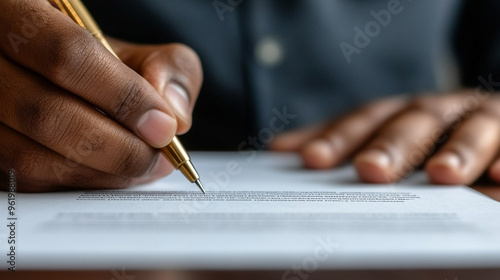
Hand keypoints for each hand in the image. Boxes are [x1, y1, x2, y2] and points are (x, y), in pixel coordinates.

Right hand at [0, 0, 201, 190]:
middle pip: (44, 114)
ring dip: (97, 172)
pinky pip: (25, 180)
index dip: (123, 97)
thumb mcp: (134, 52)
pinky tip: (108, 175)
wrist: (56, 81)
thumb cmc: (96, 66)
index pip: (68, 56)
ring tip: (139, 168)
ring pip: (29, 156)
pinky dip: (76, 184)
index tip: (163, 125)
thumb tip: (174, 116)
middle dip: (115, 146)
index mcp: (19, 14)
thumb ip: (167, 69)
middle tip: (155, 156)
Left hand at [270, 91, 499, 184]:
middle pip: (410, 122)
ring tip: (442, 174)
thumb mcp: (380, 136)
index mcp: (396, 112)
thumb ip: (338, 142)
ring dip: (456, 149)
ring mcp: (474, 117)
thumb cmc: (424, 136)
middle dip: (392, 145)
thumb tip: (280, 149)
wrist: (485, 124)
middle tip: (371, 170)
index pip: (363, 121)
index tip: (312, 159)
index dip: (339, 137)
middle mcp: (432, 110)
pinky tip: (498, 177)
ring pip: (468, 128)